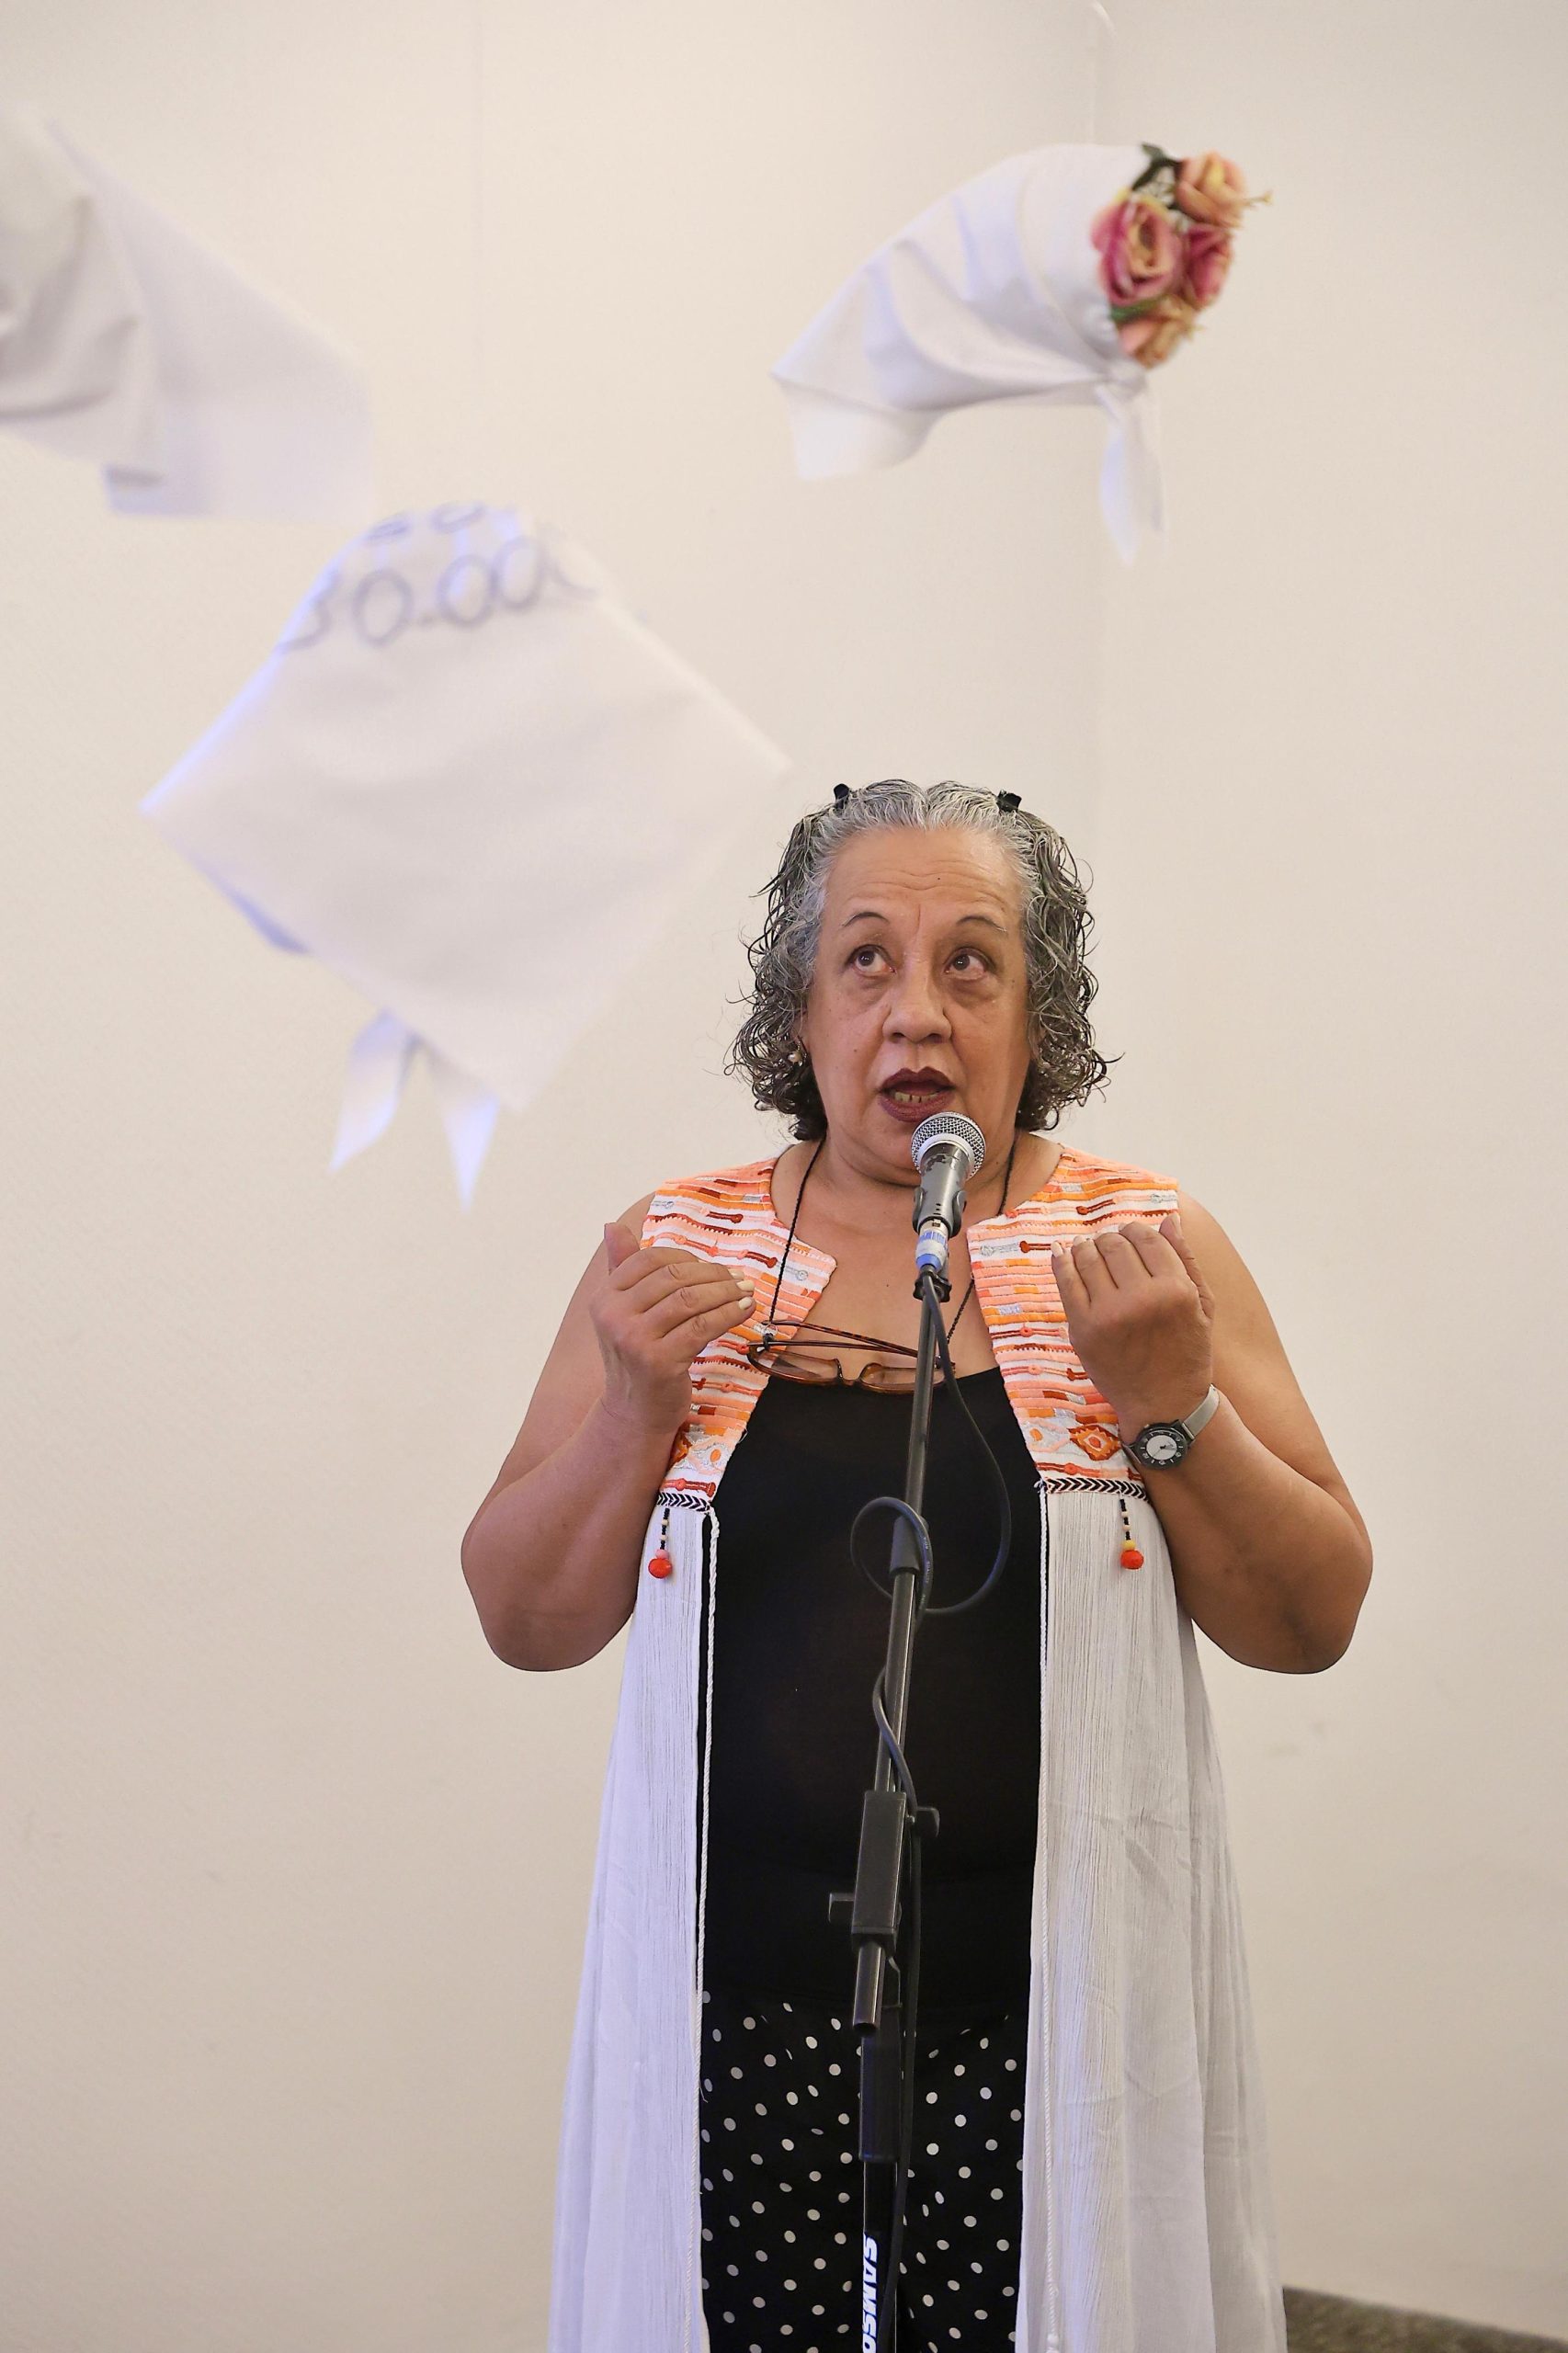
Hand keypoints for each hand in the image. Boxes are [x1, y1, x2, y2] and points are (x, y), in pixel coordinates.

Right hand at [592, 1222, 754, 1441]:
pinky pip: (703, 1326)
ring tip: (745, 1292)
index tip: (711, 1267)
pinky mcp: (660, 1362)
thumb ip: (622, 1268)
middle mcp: (614, 1316)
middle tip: (738, 1279)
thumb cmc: (636, 1357)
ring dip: (726, 1292)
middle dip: (712, 1274)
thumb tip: (612, 1225)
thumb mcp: (624, 1312)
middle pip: (674, 1277)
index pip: (650, 1260)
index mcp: (605, 1297)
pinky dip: (728, 1314)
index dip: (687, 1258)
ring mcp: (635, 1340)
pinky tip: (744, 1310)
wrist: (634, 1412)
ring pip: (690, 1299)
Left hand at [1050, 1213, 1214, 1429]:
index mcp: (1176, 1290)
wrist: (1165, 1405)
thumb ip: (1186, 1259)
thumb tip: (1169, 1219)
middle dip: (1111, 1239)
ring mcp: (1109, 1315)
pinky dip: (1062, 1261)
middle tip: (1109, 1244)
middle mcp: (1142, 1299)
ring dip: (1087, 1247)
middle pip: (1115, 1245)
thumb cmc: (1187, 1352)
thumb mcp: (1202, 1305)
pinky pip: (1066, 1282)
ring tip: (1089, 1249)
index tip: (1131, 1235)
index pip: (1146, 1238)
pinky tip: (1064, 1254)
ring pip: (1087, 1258)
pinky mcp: (1083, 1330)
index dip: (1136, 1231)